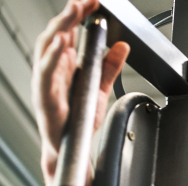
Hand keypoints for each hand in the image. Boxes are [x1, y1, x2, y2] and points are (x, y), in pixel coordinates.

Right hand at [31, 0, 128, 182]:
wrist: (71, 149)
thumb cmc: (78, 120)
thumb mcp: (100, 88)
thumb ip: (110, 66)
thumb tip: (122, 45)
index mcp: (63, 65)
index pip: (68, 31)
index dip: (79, 14)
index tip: (94, 1)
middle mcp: (51, 70)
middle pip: (56, 34)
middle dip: (69, 14)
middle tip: (84, 1)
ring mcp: (45, 83)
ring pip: (46, 49)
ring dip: (59, 28)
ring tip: (72, 12)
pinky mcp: (44, 98)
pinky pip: (45, 75)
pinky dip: (53, 59)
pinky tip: (62, 46)